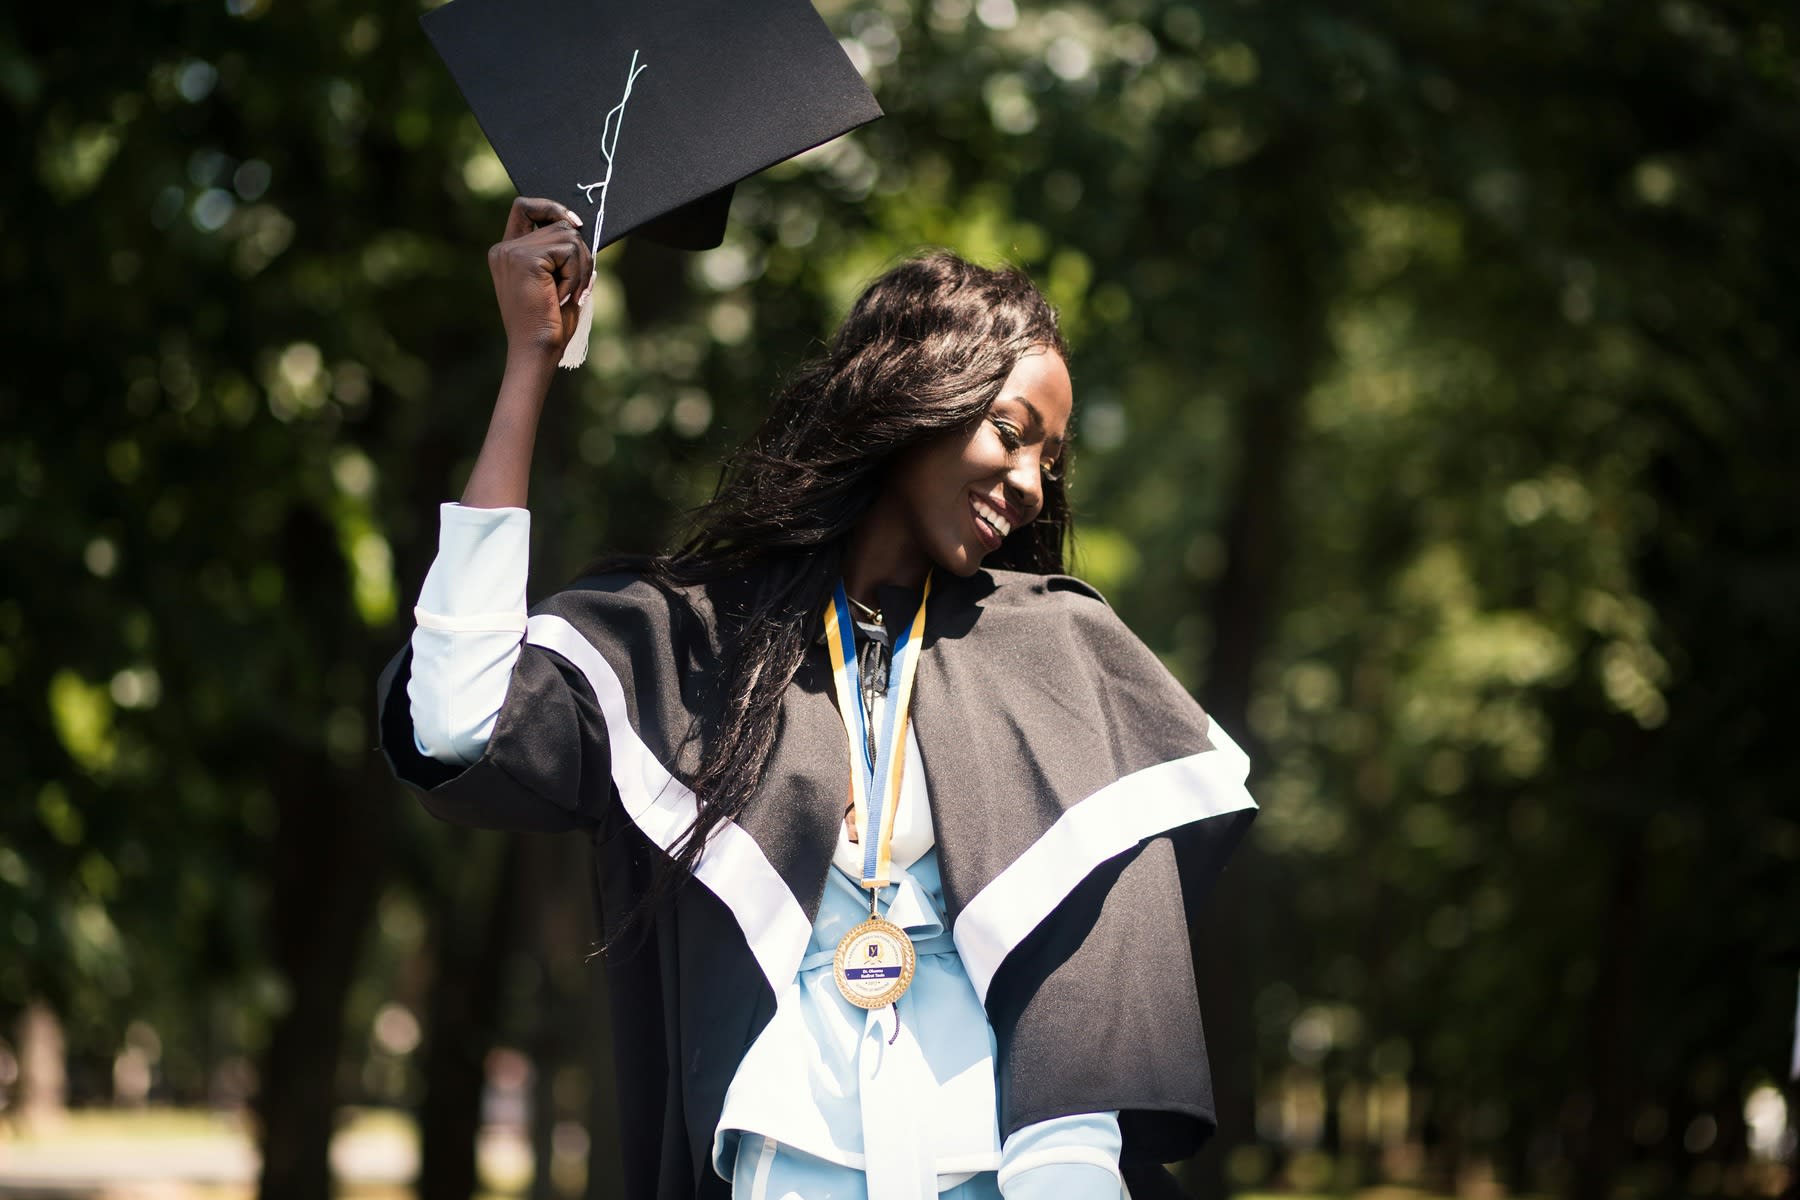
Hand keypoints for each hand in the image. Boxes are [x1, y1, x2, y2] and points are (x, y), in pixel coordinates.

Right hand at [487, 196, 592, 360]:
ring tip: (568, 295)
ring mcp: (512, 252)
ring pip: (568, 236)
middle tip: (579, 286)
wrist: (536, 350)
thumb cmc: (549, 324)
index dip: (551, 208)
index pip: (526, 207)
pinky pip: (568, 251)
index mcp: (507, 252)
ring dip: (580, 268)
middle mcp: (505, 248)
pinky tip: (561, 297)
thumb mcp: (556, 281)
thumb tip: (580, 227)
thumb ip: (561, 253)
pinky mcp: (525, 258)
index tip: (576, 222)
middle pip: (559, 223)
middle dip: (581, 253)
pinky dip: (575, 276)